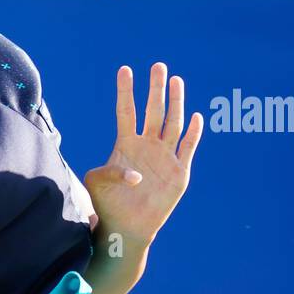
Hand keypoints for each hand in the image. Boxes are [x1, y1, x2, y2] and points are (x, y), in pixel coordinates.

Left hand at [83, 63, 202, 245]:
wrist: (126, 226)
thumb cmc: (108, 204)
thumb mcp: (98, 183)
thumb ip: (110, 173)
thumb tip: (134, 175)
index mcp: (125, 144)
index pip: (126, 111)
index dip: (126, 91)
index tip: (125, 70)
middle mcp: (147, 145)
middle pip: (153, 111)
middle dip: (155, 89)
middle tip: (157, 66)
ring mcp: (164, 156)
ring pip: (172, 123)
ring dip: (175, 103)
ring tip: (176, 80)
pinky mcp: (179, 171)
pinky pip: (187, 148)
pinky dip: (192, 133)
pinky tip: (195, 117)